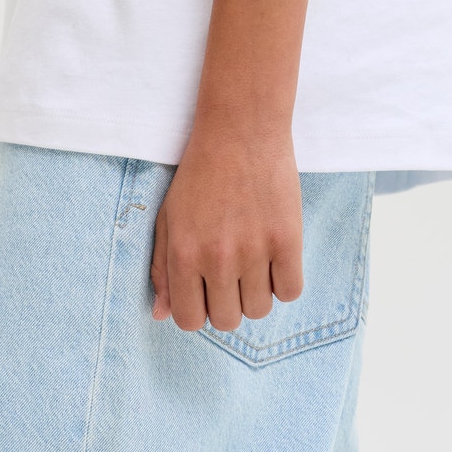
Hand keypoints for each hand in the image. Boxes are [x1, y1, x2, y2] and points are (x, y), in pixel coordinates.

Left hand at [150, 130, 303, 332]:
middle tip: (230, 276)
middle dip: (226, 305)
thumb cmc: (200, 175)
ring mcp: (254, 251)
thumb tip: (162, 316)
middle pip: (227, 321)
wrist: (241, 130)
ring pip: (258, 310)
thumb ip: (162, 270)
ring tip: (253, 264)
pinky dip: (283, 283)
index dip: (198, 311)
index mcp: (183, 255)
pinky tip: (274, 260)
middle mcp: (217, 259)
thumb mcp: (168, 219)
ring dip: (255, 294)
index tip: (204, 292)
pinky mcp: (287, 241)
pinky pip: (289, 292)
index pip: (189, 321)